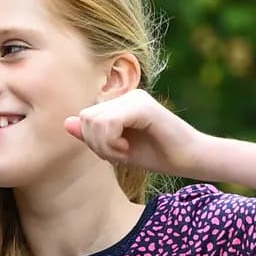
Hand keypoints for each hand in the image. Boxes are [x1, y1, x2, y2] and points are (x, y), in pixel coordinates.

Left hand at [64, 89, 206, 176]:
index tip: (113, 153)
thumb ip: (93, 136)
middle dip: (96, 144)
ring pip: (94, 120)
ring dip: (104, 146)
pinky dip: (112, 143)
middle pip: (86, 117)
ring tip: (124, 152)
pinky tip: (128, 150)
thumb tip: (66, 122)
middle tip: (118, 154)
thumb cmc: (156, 155)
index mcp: (119, 103)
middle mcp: (126, 95)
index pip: (85, 117)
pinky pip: (109, 122)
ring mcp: (135, 98)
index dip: (92, 141)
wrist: (189, 159)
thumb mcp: (116, 150)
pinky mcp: (143, 106)